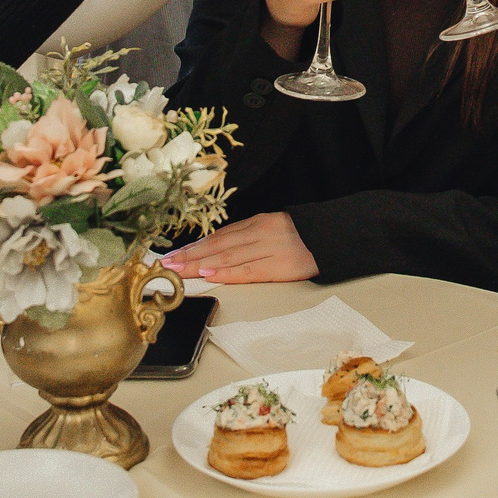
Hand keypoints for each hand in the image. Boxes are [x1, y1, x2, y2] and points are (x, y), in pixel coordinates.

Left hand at [162, 213, 317, 283]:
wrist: (331, 238)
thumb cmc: (299, 236)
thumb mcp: (270, 228)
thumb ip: (245, 237)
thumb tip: (213, 250)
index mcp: (256, 223)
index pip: (219, 236)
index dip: (194, 247)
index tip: (173, 255)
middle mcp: (259, 234)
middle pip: (218, 246)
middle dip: (190, 257)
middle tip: (166, 265)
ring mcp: (269, 249)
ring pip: (228, 257)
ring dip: (200, 266)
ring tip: (180, 271)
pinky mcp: (279, 266)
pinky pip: (249, 270)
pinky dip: (227, 273)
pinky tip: (211, 275)